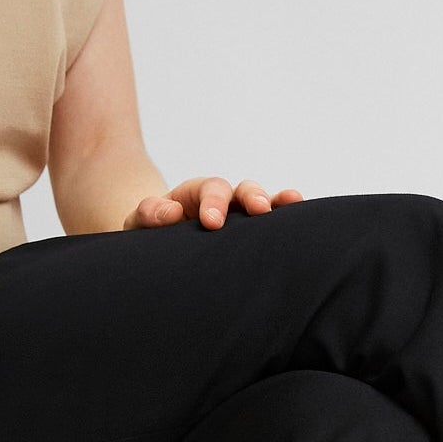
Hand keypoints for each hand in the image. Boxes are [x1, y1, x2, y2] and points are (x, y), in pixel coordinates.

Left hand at [123, 176, 303, 231]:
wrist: (161, 251)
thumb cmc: (152, 236)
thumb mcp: (139, 224)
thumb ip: (148, 214)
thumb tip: (168, 212)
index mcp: (194, 197)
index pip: (207, 189)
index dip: (212, 202)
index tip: (212, 222)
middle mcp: (221, 202)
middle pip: (239, 189)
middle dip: (250, 196)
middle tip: (258, 209)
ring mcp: (240, 217)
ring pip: (261, 202)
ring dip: (276, 203)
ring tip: (290, 202)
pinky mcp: (251, 235)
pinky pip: (272, 222)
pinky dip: (287, 214)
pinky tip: (302, 210)